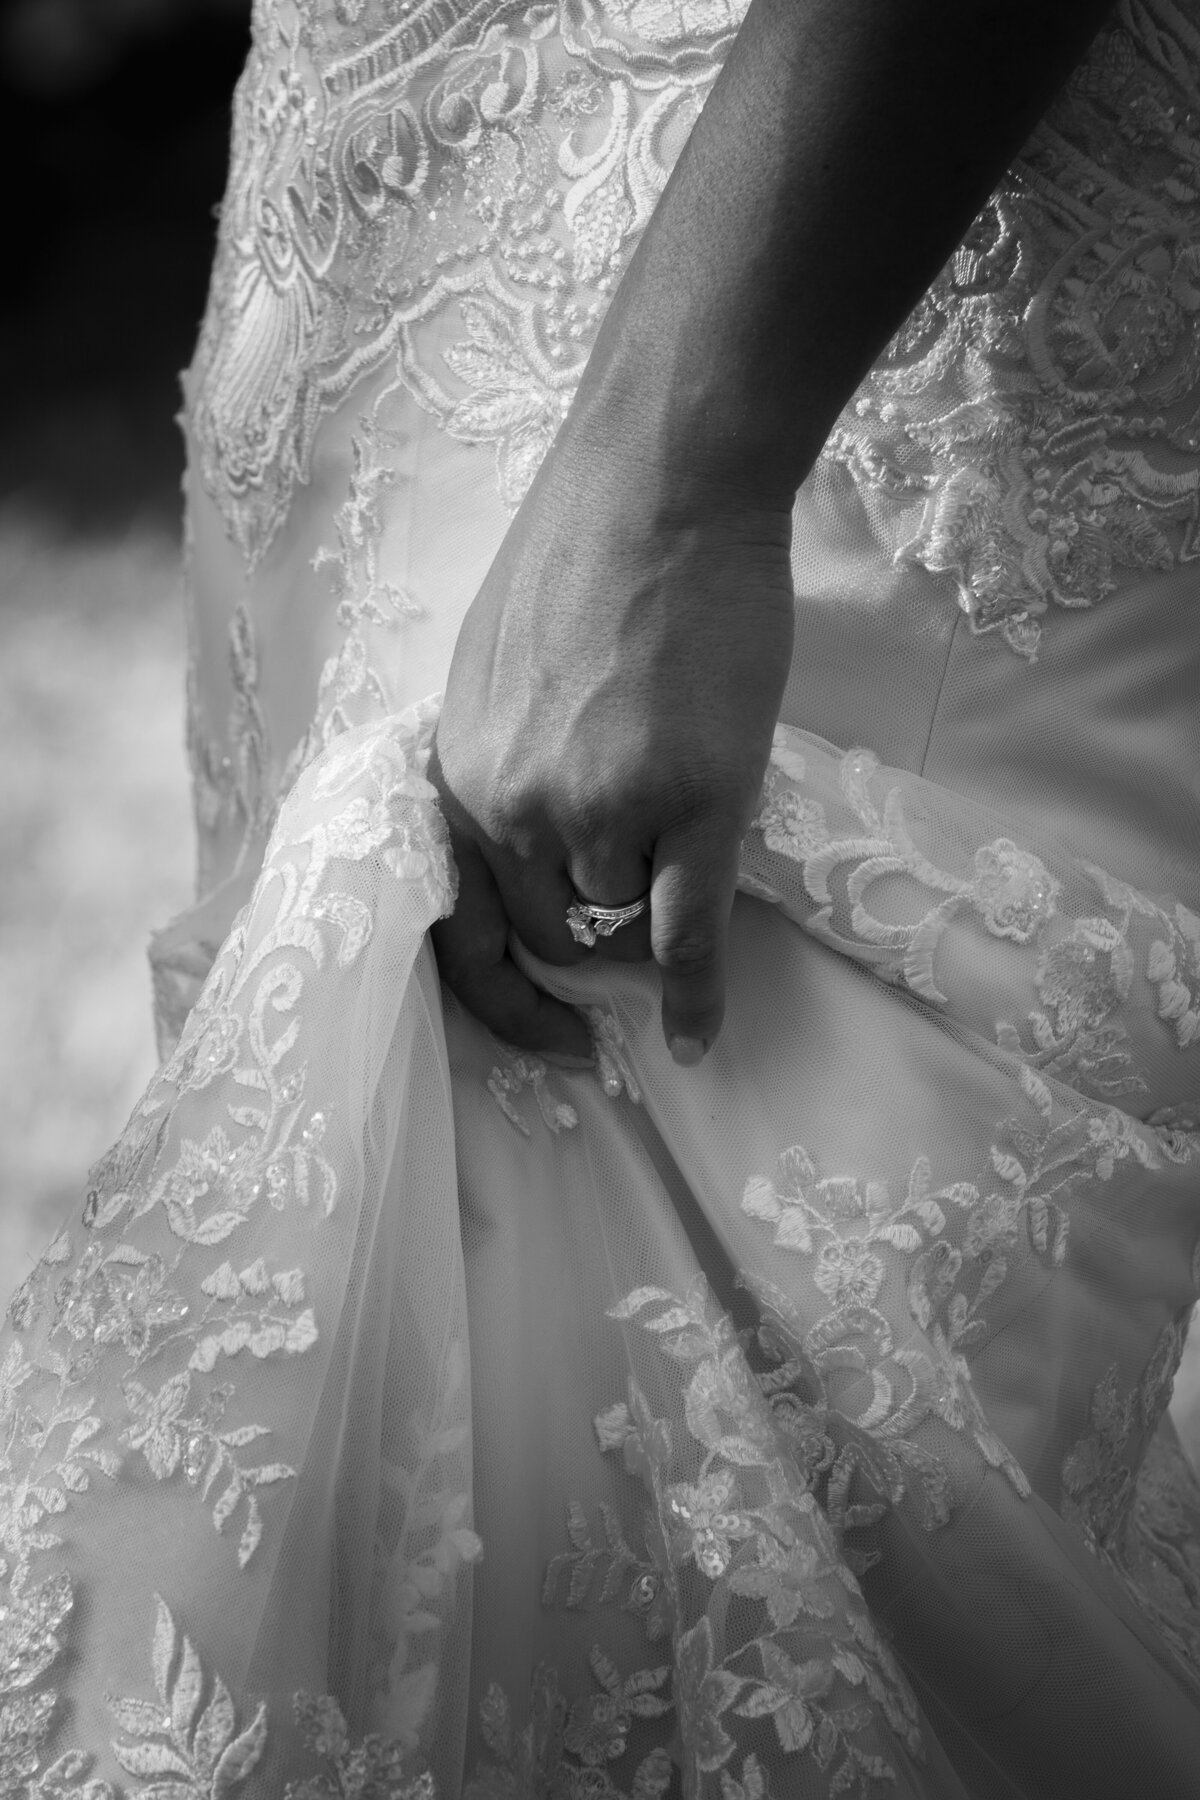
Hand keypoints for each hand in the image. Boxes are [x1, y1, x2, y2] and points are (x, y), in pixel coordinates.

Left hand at [430, 446, 794, 1064]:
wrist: (662, 490)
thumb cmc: (583, 557)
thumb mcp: (494, 671)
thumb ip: (499, 762)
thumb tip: (530, 834)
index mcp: (457, 775)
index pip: (461, 926)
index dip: (502, 996)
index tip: (545, 1034)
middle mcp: (512, 809)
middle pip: (553, 929)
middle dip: (595, 931)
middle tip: (640, 910)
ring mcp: (602, 812)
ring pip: (625, 912)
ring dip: (655, 878)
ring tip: (686, 783)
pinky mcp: (691, 805)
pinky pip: (686, 934)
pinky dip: (697, 994)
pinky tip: (702, 1037)